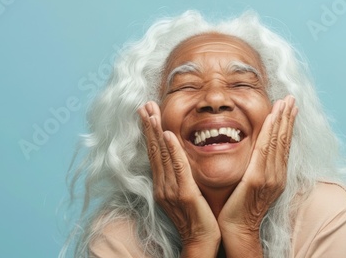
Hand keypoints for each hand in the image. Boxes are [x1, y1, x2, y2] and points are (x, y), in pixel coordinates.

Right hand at [138, 102, 220, 256]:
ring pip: (162, 155)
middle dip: (148, 126)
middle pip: (153, 150)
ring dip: (155, 131)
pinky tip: (167, 134)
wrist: (202, 241)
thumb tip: (179, 158)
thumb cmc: (197, 217)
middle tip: (143, 105)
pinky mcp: (185, 193)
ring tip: (150, 112)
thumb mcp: (185, 193)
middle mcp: (163, 185)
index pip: (154, 153)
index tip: (146, 112)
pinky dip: (172, 150)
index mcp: (163, 184)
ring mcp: (171, 189)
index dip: (149, 132)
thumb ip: (180, 176)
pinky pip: (178, 167)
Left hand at [217, 95, 297, 255]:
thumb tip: (255, 154)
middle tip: (291, 98)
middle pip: (284, 140)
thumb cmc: (239, 208)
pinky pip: (265, 150)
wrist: (236, 228)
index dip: (287, 125)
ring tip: (285, 102)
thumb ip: (256, 168)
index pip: (283, 145)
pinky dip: (270, 132)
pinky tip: (272, 118)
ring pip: (278, 142)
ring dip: (282, 120)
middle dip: (288, 117)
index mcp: (276, 175)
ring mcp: (270, 176)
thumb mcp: (252, 185)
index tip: (289, 108)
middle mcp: (277, 174)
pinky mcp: (258, 178)